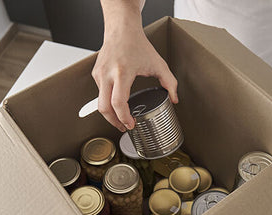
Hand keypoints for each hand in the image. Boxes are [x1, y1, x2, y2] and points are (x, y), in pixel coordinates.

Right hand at [92, 17, 177, 131]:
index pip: (118, 102)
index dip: (123, 118)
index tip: (131, 124)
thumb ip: (170, 82)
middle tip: (124, 127)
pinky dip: (107, 102)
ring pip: (100, 103)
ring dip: (110, 114)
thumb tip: (174, 99)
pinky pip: (100, 93)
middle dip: (114, 122)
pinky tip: (116, 104)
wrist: (122, 29)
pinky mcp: (96, 74)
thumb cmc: (138, 45)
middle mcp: (108, 74)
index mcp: (122, 72)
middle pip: (104, 108)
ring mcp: (99, 74)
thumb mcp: (158, 64)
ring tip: (121, 119)